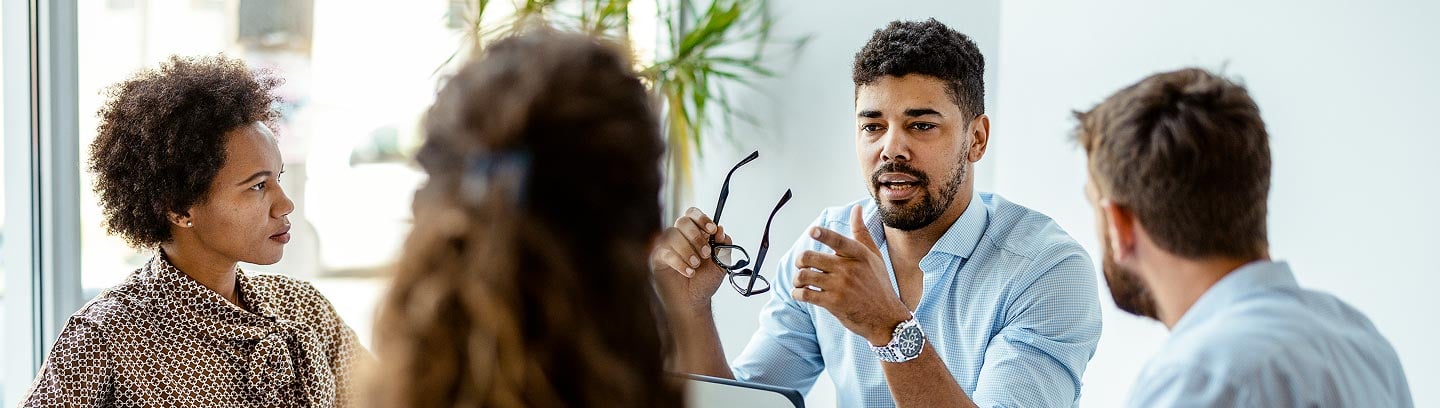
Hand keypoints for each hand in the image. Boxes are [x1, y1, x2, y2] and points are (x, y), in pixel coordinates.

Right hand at [652, 207, 733, 315]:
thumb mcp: (721, 264)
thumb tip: (721, 232)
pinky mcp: (657, 258)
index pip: (693, 214)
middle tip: (705, 253)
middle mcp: (679, 236)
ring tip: (696, 265)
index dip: (702, 218)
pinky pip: (665, 252)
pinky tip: (688, 272)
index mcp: (694, 233)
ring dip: (687, 250)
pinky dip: (679, 262)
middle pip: (682, 221)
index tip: (712, 230)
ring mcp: (667, 246)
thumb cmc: (704, 282)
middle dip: (696, 236)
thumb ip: (723, 247)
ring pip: (672, 234)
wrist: (693, 302)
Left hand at [792, 205, 910, 344]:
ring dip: (797, 279)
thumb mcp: (874, 256)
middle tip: (802, 265)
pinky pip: (806, 294)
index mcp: (858, 254)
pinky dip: (797, 293)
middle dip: (800, 261)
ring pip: (804, 276)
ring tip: (800, 281)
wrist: (886, 318)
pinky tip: (801, 293)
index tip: (812, 231)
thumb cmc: (878, 284)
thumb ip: (861, 232)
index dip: (822, 234)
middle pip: (810, 257)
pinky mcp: (833, 303)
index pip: (837, 240)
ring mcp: (840, 287)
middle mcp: (849, 269)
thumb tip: (856, 208)